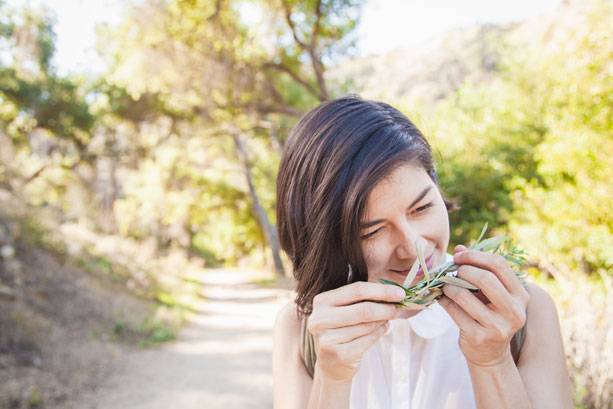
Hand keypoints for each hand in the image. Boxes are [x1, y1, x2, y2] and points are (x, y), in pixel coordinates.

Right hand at [307, 281, 404, 381]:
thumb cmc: (341, 329)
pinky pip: (368, 340)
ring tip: (387, 319)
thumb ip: (363, 299)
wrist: (330, 364)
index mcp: (322, 301)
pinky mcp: (339, 354)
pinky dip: (379, 333)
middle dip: (386, 308)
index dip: (381, 290)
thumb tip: (393, 294)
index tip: (399, 293)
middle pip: (363, 309)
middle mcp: (320, 319)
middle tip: (398, 308)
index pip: (356, 290)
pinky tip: (381, 330)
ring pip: (368, 326)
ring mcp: (328, 338)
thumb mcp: (344, 310)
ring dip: (383, 321)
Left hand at [439, 245, 529, 366]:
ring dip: (450, 286)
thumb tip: (459, 248)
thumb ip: (477, 269)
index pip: (500, 265)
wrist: (490, 353)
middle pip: (486, 279)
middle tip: (452, 271)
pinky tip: (444, 299)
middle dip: (463, 270)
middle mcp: (515, 311)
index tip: (460, 256)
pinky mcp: (479, 337)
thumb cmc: (489, 314)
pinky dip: (445, 301)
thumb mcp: (489, 293)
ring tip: (446, 285)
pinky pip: (454, 311)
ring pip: (465, 295)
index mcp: (521, 295)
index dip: (476, 256)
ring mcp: (498, 327)